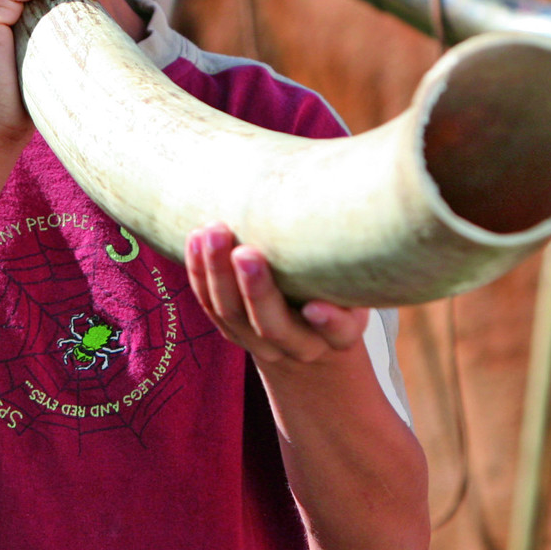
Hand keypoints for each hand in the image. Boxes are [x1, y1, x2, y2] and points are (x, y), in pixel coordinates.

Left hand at [184, 223, 366, 367]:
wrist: (307, 334)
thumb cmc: (337, 294)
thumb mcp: (355, 283)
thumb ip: (351, 259)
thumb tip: (342, 204)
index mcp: (338, 335)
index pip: (338, 333)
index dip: (328, 323)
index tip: (315, 307)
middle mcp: (297, 345)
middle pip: (272, 326)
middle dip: (256, 290)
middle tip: (245, 253)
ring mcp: (258, 342)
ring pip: (232, 315)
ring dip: (217, 274)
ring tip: (212, 234)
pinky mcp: (230, 329)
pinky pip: (209, 304)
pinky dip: (199, 272)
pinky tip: (195, 239)